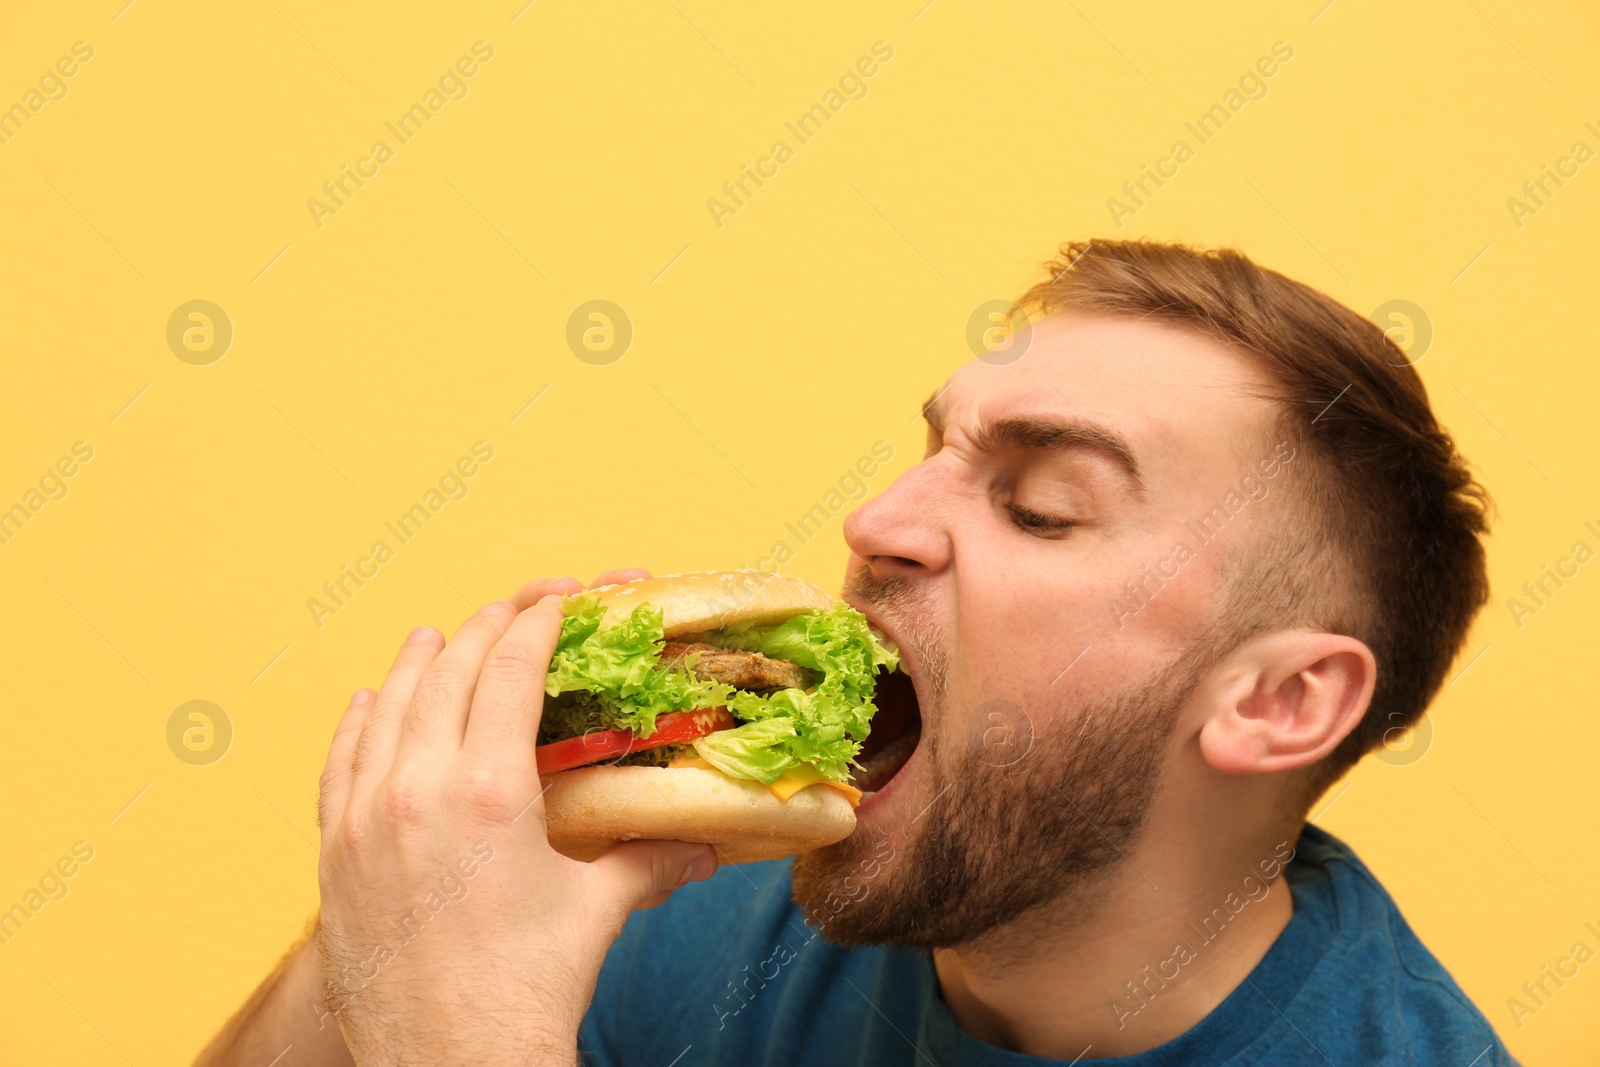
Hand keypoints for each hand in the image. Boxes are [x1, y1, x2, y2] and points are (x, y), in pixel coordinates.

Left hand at [316, 572, 715, 1065]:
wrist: (450, 1066)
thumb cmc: (527, 991)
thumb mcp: (597, 910)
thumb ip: (649, 860)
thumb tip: (704, 845)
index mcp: (488, 790)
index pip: (510, 669)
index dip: (538, 622)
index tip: (560, 600)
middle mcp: (417, 789)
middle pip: (447, 671)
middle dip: (486, 625)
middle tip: (518, 607)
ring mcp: (363, 819)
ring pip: (386, 707)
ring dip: (416, 661)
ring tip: (435, 633)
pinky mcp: (333, 854)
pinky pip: (339, 763)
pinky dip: (358, 722)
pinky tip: (369, 701)